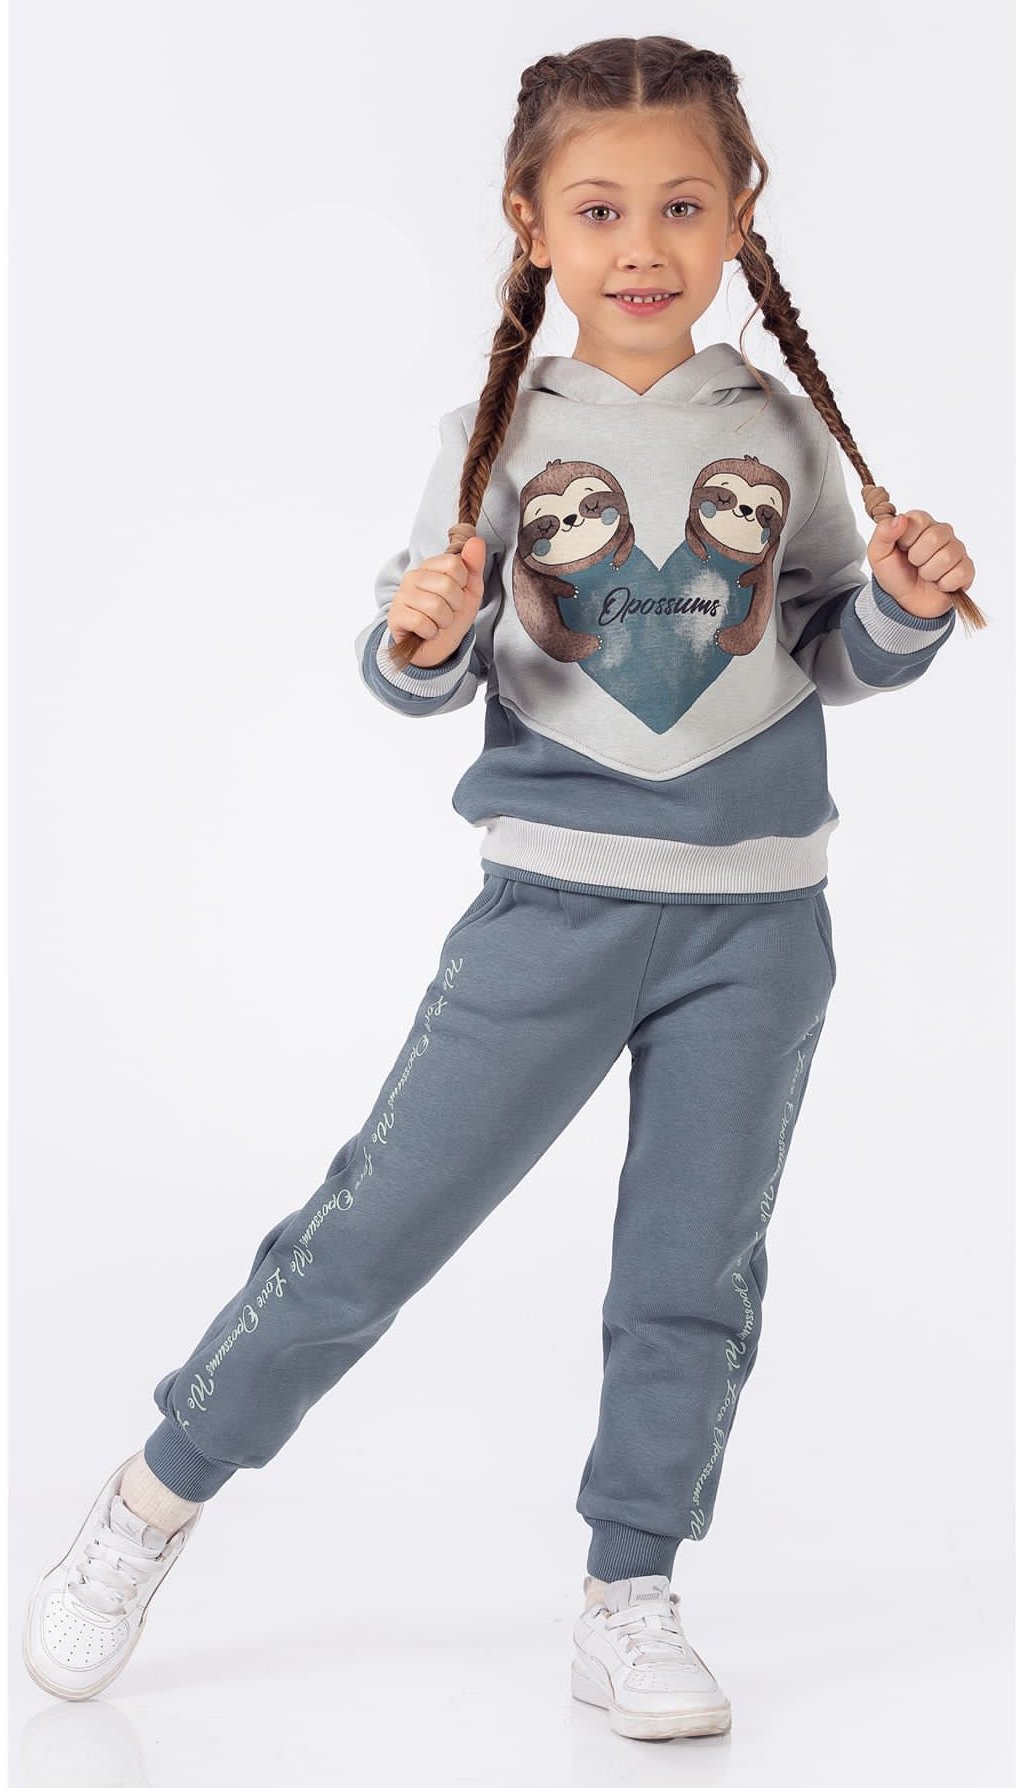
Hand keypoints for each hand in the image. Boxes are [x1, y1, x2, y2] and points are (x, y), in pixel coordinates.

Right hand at [388, 535, 486, 666]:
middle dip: (455, 606)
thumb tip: (476, 540)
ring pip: (435, 607)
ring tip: (438, 623)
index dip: (463, 584)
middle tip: (448, 612)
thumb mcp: (470, 590)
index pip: (454, 564)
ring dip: (444, 622)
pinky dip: (431, 632)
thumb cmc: (452, 615)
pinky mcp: (395, 616)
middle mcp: (413, 576)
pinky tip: (427, 631)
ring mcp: (402, 596)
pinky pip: (421, 623)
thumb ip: (474, 565)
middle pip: (447, 586)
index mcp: (430, 566)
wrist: (437, 646)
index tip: (457, 594)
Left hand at [866, 510, 973, 618]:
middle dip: (917, 559)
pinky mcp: (967, 569)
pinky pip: (960, 574)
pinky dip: (944, 584)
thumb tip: (900, 519)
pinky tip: (939, 584)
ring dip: (929, 573)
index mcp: (921, 522)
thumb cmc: (894, 574)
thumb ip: (883, 533)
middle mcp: (942, 531)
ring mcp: (957, 549)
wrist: (905, 602)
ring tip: (925, 575)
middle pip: (935, 538)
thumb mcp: (878, 554)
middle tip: (914, 564)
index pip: (919, 521)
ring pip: (946, 558)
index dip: (907, 540)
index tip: (902, 549)